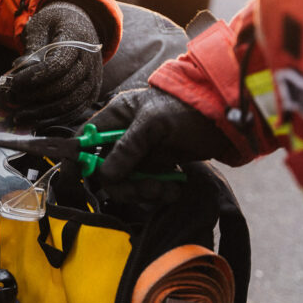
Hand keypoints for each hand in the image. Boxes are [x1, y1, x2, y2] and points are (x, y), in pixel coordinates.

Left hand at [10, 1, 101, 124]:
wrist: (80, 24)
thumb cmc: (55, 23)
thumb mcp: (40, 25)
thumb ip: (32, 47)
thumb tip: (19, 69)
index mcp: (78, 40)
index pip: (58, 64)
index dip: (34, 77)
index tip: (14, 83)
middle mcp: (90, 61)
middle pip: (64, 86)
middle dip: (36, 97)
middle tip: (12, 99)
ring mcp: (93, 78)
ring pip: (71, 103)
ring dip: (44, 113)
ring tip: (21, 116)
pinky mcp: (92, 92)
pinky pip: (76, 110)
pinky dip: (57, 119)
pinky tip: (37, 122)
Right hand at [85, 86, 232, 200]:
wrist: (223, 118)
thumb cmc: (185, 109)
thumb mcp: (154, 124)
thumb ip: (129, 147)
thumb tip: (105, 174)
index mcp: (116, 117)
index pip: (86, 139)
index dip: (79, 159)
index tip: (84, 178)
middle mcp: (123, 136)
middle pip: (105, 169)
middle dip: (124, 185)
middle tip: (146, 191)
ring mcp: (140, 153)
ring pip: (127, 182)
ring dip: (144, 192)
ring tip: (167, 190)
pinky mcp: (157, 167)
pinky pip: (146, 187)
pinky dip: (159, 192)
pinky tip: (175, 189)